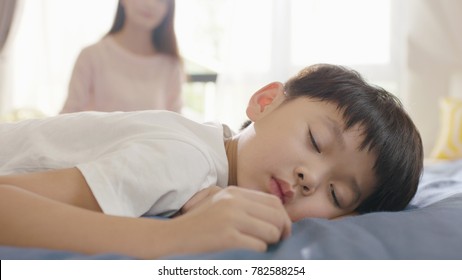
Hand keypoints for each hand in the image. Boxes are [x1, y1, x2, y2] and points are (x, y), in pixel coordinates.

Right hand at [171, 186, 291, 254]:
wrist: (174, 235)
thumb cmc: (199, 222)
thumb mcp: (220, 202)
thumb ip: (244, 204)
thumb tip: (276, 216)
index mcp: (234, 192)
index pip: (273, 201)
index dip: (284, 216)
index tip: (283, 228)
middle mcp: (234, 201)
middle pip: (276, 215)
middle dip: (283, 230)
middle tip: (280, 240)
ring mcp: (231, 218)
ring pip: (271, 231)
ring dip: (271, 242)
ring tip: (262, 245)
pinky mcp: (227, 237)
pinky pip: (259, 245)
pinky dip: (259, 250)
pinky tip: (249, 250)